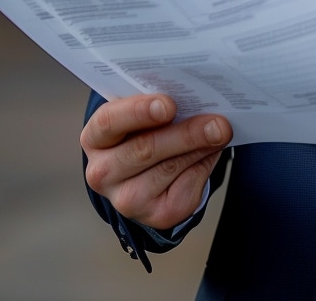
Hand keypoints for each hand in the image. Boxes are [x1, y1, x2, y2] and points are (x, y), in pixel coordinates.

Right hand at [81, 94, 232, 229]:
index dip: (138, 111)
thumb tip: (196, 99)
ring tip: (220, 131)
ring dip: (200, 148)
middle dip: (185, 133)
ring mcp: (127, 199)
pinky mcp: (156, 216)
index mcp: (95, 138)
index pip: (109, 122)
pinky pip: (186, 188)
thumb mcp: (141, 114)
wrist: (147, 171)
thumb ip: (158, 104)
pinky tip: (210, 151)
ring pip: (169, 168)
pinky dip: (203, 166)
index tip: (169, 105)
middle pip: (145, 149)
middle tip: (216, 122)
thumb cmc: (143, 130)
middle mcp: (103, 173)